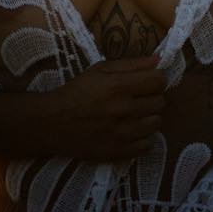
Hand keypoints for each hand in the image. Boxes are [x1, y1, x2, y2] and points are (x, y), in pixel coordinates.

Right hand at [0, 54, 166, 161]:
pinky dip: (143, 138)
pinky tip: (131, 131)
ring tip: (134, 115)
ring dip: (148, 117)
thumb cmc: (76, 92)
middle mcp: (123, 110)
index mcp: (118, 86)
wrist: (52, 123)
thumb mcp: (99, 70)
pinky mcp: (119, 151)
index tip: (147, 82)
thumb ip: (131, 65)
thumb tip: (159, 60)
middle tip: (138, 98)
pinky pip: (147, 144)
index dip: (156, 79)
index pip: (159, 81)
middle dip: (152, 97)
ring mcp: (122, 133)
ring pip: (156, 123)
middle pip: (160, 102)